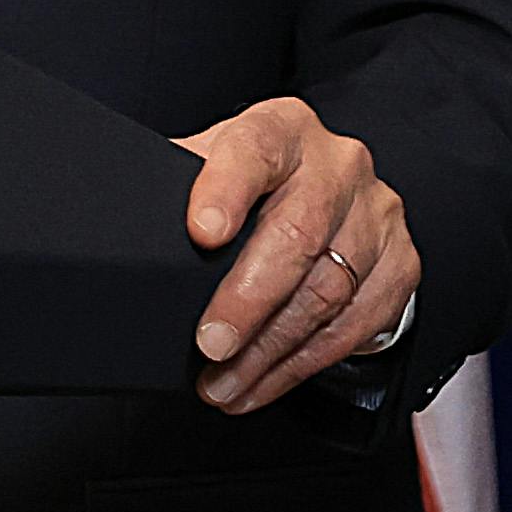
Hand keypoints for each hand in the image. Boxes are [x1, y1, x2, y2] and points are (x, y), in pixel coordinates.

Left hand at [179, 98, 417, 411]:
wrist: (326, 193)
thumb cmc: (254, 187)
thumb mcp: (209, 168)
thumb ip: (175, 187)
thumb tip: (111, 224)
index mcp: (282, 129)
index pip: (254, 151)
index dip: (226, 191)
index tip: (200, 233)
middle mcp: (338, 165)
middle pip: (298, 233)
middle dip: (248, 301)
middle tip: (210, 344)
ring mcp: (377, 213)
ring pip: (327, 290)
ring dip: (269, 350)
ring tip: (223, 382)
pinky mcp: (400, 262)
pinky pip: (355, 324)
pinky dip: (303, 363)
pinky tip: (264, 382)